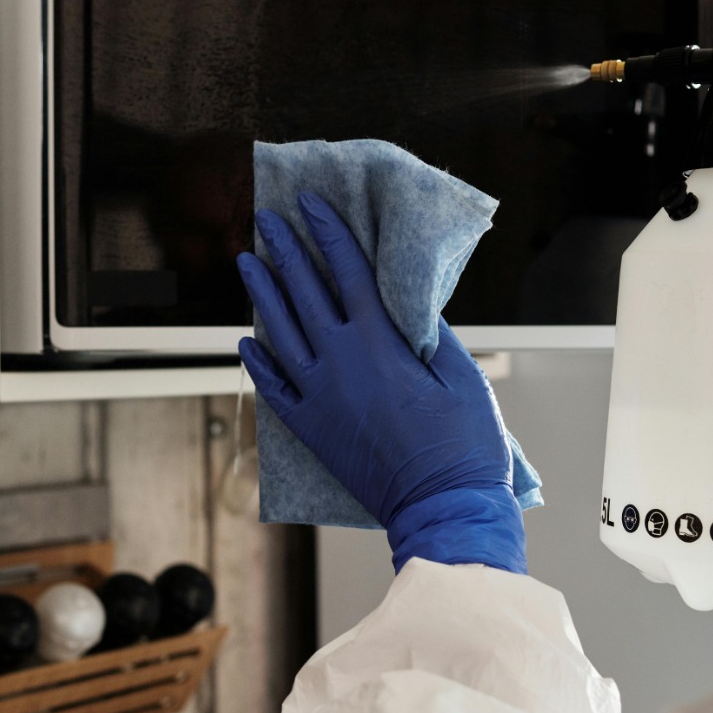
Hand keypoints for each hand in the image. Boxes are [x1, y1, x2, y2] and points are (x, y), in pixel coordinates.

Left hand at [236, 192, 525, 573]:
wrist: (443, 507)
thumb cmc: (465, 446)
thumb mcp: (463, 376)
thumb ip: (432, 333)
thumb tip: (408, 302)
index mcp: (380, 344)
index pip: (347, 271)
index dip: (328, 232)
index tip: (311, 204)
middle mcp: (340, 364)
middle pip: (304, 293)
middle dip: (285, 251)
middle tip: (267, 220)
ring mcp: (321, 398)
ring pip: (280, 334)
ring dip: (262, 294)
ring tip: (248, 264)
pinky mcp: (312, 430)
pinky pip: (274, 389)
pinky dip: (258, 363)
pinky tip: (247, 342)